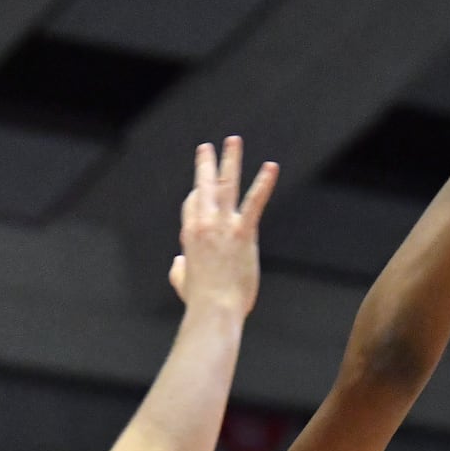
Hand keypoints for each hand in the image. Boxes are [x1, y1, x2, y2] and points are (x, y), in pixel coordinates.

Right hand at [167, 136, 278, 317]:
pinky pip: (254, 202)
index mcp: (190, 236)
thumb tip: (178, 263)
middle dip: (205, 165)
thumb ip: (179, 270)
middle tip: (206, 148)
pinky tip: (271, 167)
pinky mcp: (243, 232)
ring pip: (226, 185)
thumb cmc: (200, 301)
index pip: (192, 204)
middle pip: (203, 186)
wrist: (214, 309)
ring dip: (230, 160)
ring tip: (233, 141)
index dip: (196, 197)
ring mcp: (223, 226)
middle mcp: (203, 225)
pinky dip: (263, 183)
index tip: (199, 191)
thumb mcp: (182, 283)